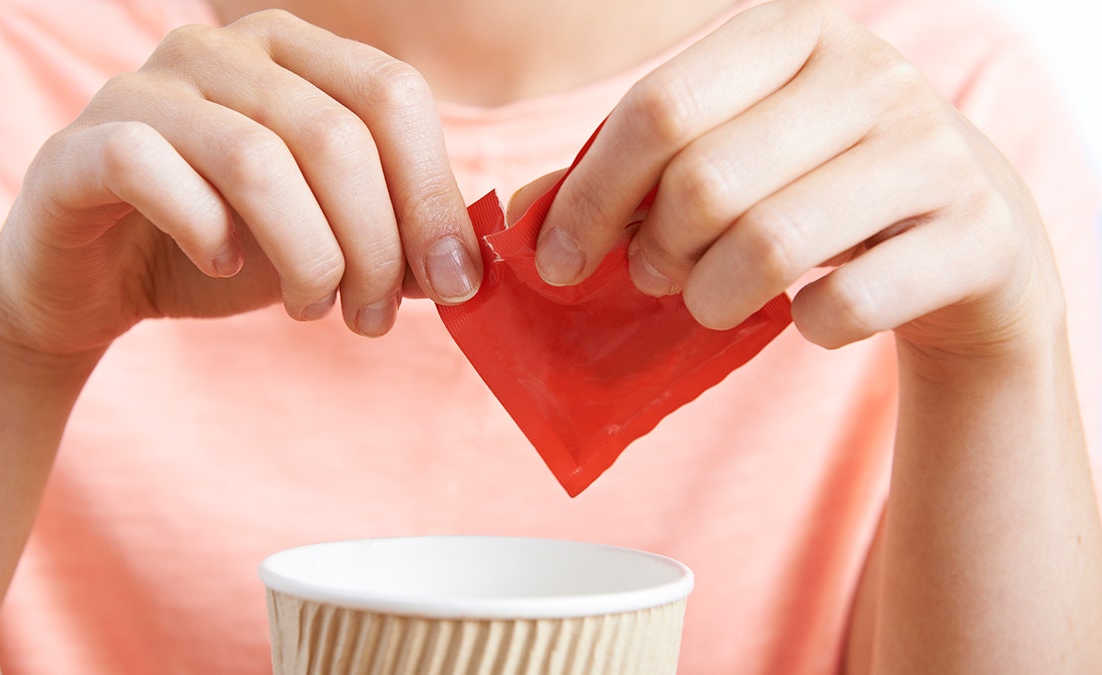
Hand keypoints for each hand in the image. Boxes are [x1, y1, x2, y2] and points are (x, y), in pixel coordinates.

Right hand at [0, 9, 480, 355]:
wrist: (96, 277)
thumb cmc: (224, 247)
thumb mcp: (326, 239)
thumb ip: (393, 237)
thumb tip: (464, 265)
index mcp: (294, 54)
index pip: (394, 95)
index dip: (433, 194)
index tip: (454, 282)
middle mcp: (221, 50)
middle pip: (337, 136)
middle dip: (375, 244)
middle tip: (373, 317)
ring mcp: (146, 87)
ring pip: (258, 159)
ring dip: (306, 255)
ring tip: (313, 309)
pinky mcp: (83, 143)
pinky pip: (157, 173)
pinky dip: (207, 234)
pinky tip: (224, 267)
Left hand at [535, 0, 1060, 361]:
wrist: (971, 234)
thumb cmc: (816, 188)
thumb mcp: (728, 159)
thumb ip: (626, 177)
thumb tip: (520, 219)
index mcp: (793, 35)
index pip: (659, 108)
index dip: (590, 195)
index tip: (556, 259)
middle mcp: (871, 74)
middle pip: (704, 182)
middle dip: (653, 252)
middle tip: (651, 276)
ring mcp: (933, 150)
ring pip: (768, 246)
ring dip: (712, 298)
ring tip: (711, 301)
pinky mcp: (975, 234)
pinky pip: (846, 305)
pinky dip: (807, 326)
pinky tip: (808, 314)